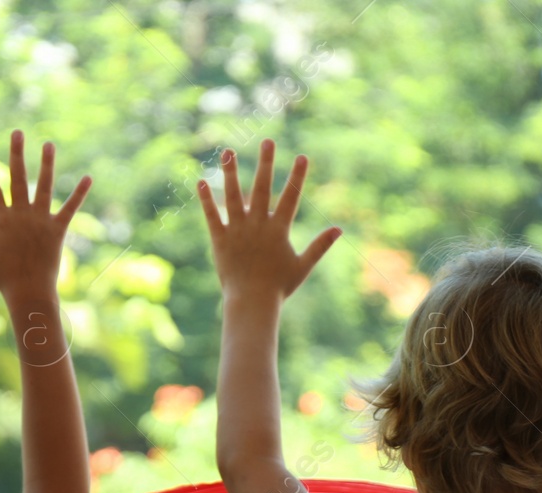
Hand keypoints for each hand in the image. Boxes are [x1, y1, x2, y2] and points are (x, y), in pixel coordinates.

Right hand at [0, 131, 90, 303]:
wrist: (29, 293)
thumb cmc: (2, 276)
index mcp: (0, 219)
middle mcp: (20, 215)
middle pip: (18, 178)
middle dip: (17, 154)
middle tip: (18, 132)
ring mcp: (40, 221)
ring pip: (44, 186)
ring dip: (47, 164)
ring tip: (48, 144)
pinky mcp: (58, 230)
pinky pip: (70, 208)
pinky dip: (79, 193)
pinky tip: (88, 178)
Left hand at [198, 140, 340, 303]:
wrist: (251, 303)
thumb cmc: (278, 287)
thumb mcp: (302, 266)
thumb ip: (320, 246)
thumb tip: (339, 230)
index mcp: (278, 230)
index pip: (290, 198)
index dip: (297, 177)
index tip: (302, 156)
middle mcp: (258, 225)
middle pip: (262, 188)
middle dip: (266, 163)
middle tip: (267, 141)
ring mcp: (237, 231)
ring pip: (233, 196)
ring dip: (231, 172)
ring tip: (228, 151)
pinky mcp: (219, 239)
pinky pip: (211, 216)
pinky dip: (206, 199)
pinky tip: (202, 181)